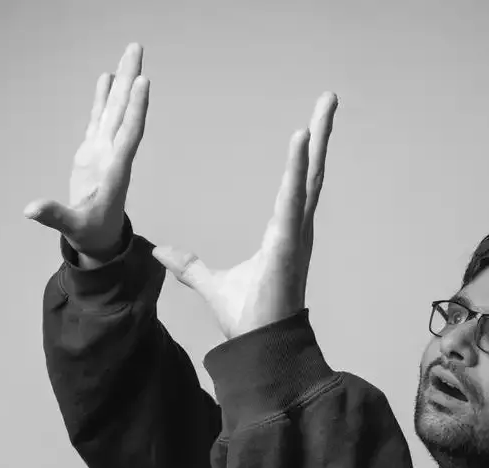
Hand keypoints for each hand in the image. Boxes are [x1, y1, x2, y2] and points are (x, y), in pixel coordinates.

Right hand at [23, 43, 148, 264]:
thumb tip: (31, 209)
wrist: (101, 239)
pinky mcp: (94, 152)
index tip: (143, 83)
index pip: (129, 134)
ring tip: (130, 53)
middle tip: (137, 47)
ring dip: (122, 82)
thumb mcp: (74, 228)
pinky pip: (101, 119)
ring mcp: (104, 150)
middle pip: (124, 111)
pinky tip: (108, 77)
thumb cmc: (92, 234)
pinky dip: (104, 98)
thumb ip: (55, 216)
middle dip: (131, 79)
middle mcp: (114, 154)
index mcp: (115, 171)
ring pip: (115, 110)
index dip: (136, 109)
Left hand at [152, 92, 338, 339]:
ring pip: (310, 176)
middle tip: (327, 98)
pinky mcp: (289, 241)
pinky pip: (293, 197)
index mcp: (283, 231)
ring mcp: (296, 232)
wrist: (259, 347)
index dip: (304, 153)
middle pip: (311, 170)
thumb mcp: (211, 284)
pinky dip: (298, 167)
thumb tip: (160, 253)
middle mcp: (296, 226)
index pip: (296, 182)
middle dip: (321, 132)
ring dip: (318, 138)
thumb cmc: (248, 317)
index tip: (308, 124)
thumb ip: (188, 266)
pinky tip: (303, 138)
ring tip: (324, 105)